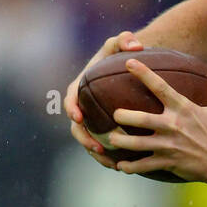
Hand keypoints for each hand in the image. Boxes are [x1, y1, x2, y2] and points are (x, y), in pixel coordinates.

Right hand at [65, 30, 144, 168]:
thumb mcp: (121, 43)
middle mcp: (83, 107)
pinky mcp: (101, 131)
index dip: (72, 108)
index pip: (71, 99)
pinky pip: (102, 147)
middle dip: (84, 138)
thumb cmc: (121, 55)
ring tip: (110, 161)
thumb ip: (125, 39)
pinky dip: (108, 157)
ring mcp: (92, 121)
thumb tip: (135, 45)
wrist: (128, 70)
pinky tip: (121, 167)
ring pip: (89, 141)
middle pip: (77, 127)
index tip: (78, 116)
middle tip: (96, 146)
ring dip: (96, 153)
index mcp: (80, 87)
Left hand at [109, 58, 206, 186]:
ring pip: (137, 144)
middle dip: (123, 116)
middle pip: (140, 119)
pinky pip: (144, 165)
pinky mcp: (168, 163)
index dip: (143, 73)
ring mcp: (168, 146)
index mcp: (184, 109)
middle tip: (115, 114)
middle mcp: (172, 126)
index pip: (160, 87)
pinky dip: (131, 166)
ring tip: (111, 138)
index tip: (128, 63)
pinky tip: (121, 166)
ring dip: (121, 141)